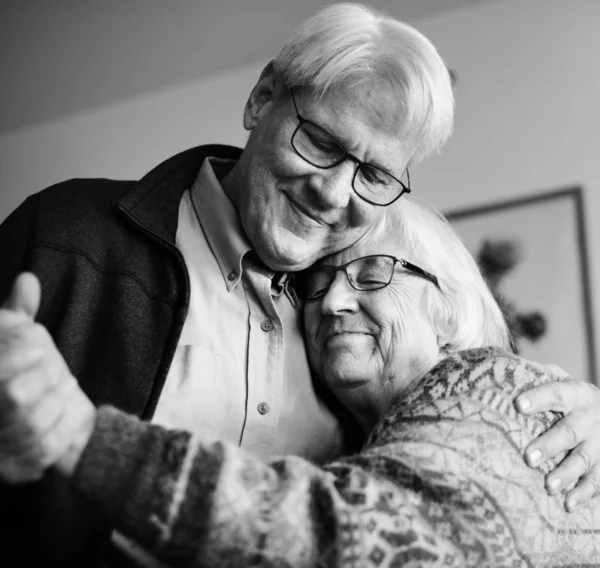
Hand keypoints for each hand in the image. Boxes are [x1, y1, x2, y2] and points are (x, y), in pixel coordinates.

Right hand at [0, 273, 95, 482]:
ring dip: (58, 403)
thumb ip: (18, 312)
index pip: (1, 376)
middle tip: (58, 373)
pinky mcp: (12, 470)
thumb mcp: (14, 338)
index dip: (19, 356)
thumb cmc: (22, 370)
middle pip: (15, 396)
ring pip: (30, 425)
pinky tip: (68, 416)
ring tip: (64, 390)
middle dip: (45, 379)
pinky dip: (63, 431)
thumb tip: (28, 279)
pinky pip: (44, 453)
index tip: (42, 351)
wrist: (31, 416)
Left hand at [515, 364, 599, 511]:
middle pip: (569, 431)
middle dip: (550, 445)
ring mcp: (599, 442)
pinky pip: (597, 480)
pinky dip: (584, 493)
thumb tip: (499, 367)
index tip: (518, 404)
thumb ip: (535, 374)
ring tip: (548, 485)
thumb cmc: (568, 395)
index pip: (555, 393)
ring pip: (584, 459)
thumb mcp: (557, 378)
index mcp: (574, 394)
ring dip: (566, 473)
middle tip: (529, 457)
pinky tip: (568, 503)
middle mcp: (589, 418)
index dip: (538, 398)